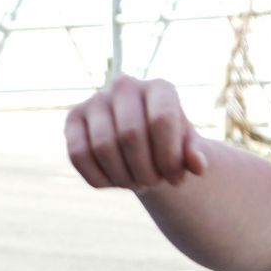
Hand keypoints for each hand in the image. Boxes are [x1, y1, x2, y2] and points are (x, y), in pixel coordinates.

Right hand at [64, 73, 209, 189]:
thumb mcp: (187, 150)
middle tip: (153, 184)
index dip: (168, 158)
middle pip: (130, 135)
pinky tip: (115, 182)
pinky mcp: (73, 119)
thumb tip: (198, 164)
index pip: (161, 120)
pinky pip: (78, 155)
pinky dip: (99, 178)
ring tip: (137, 183)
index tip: (175, 178)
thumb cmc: (169, 145)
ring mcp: (96, 100)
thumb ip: (194, 155)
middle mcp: (125, 85)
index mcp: (159, 88)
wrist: (144, 145)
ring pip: (103, 146)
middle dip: (144, 171)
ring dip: (122, 176)